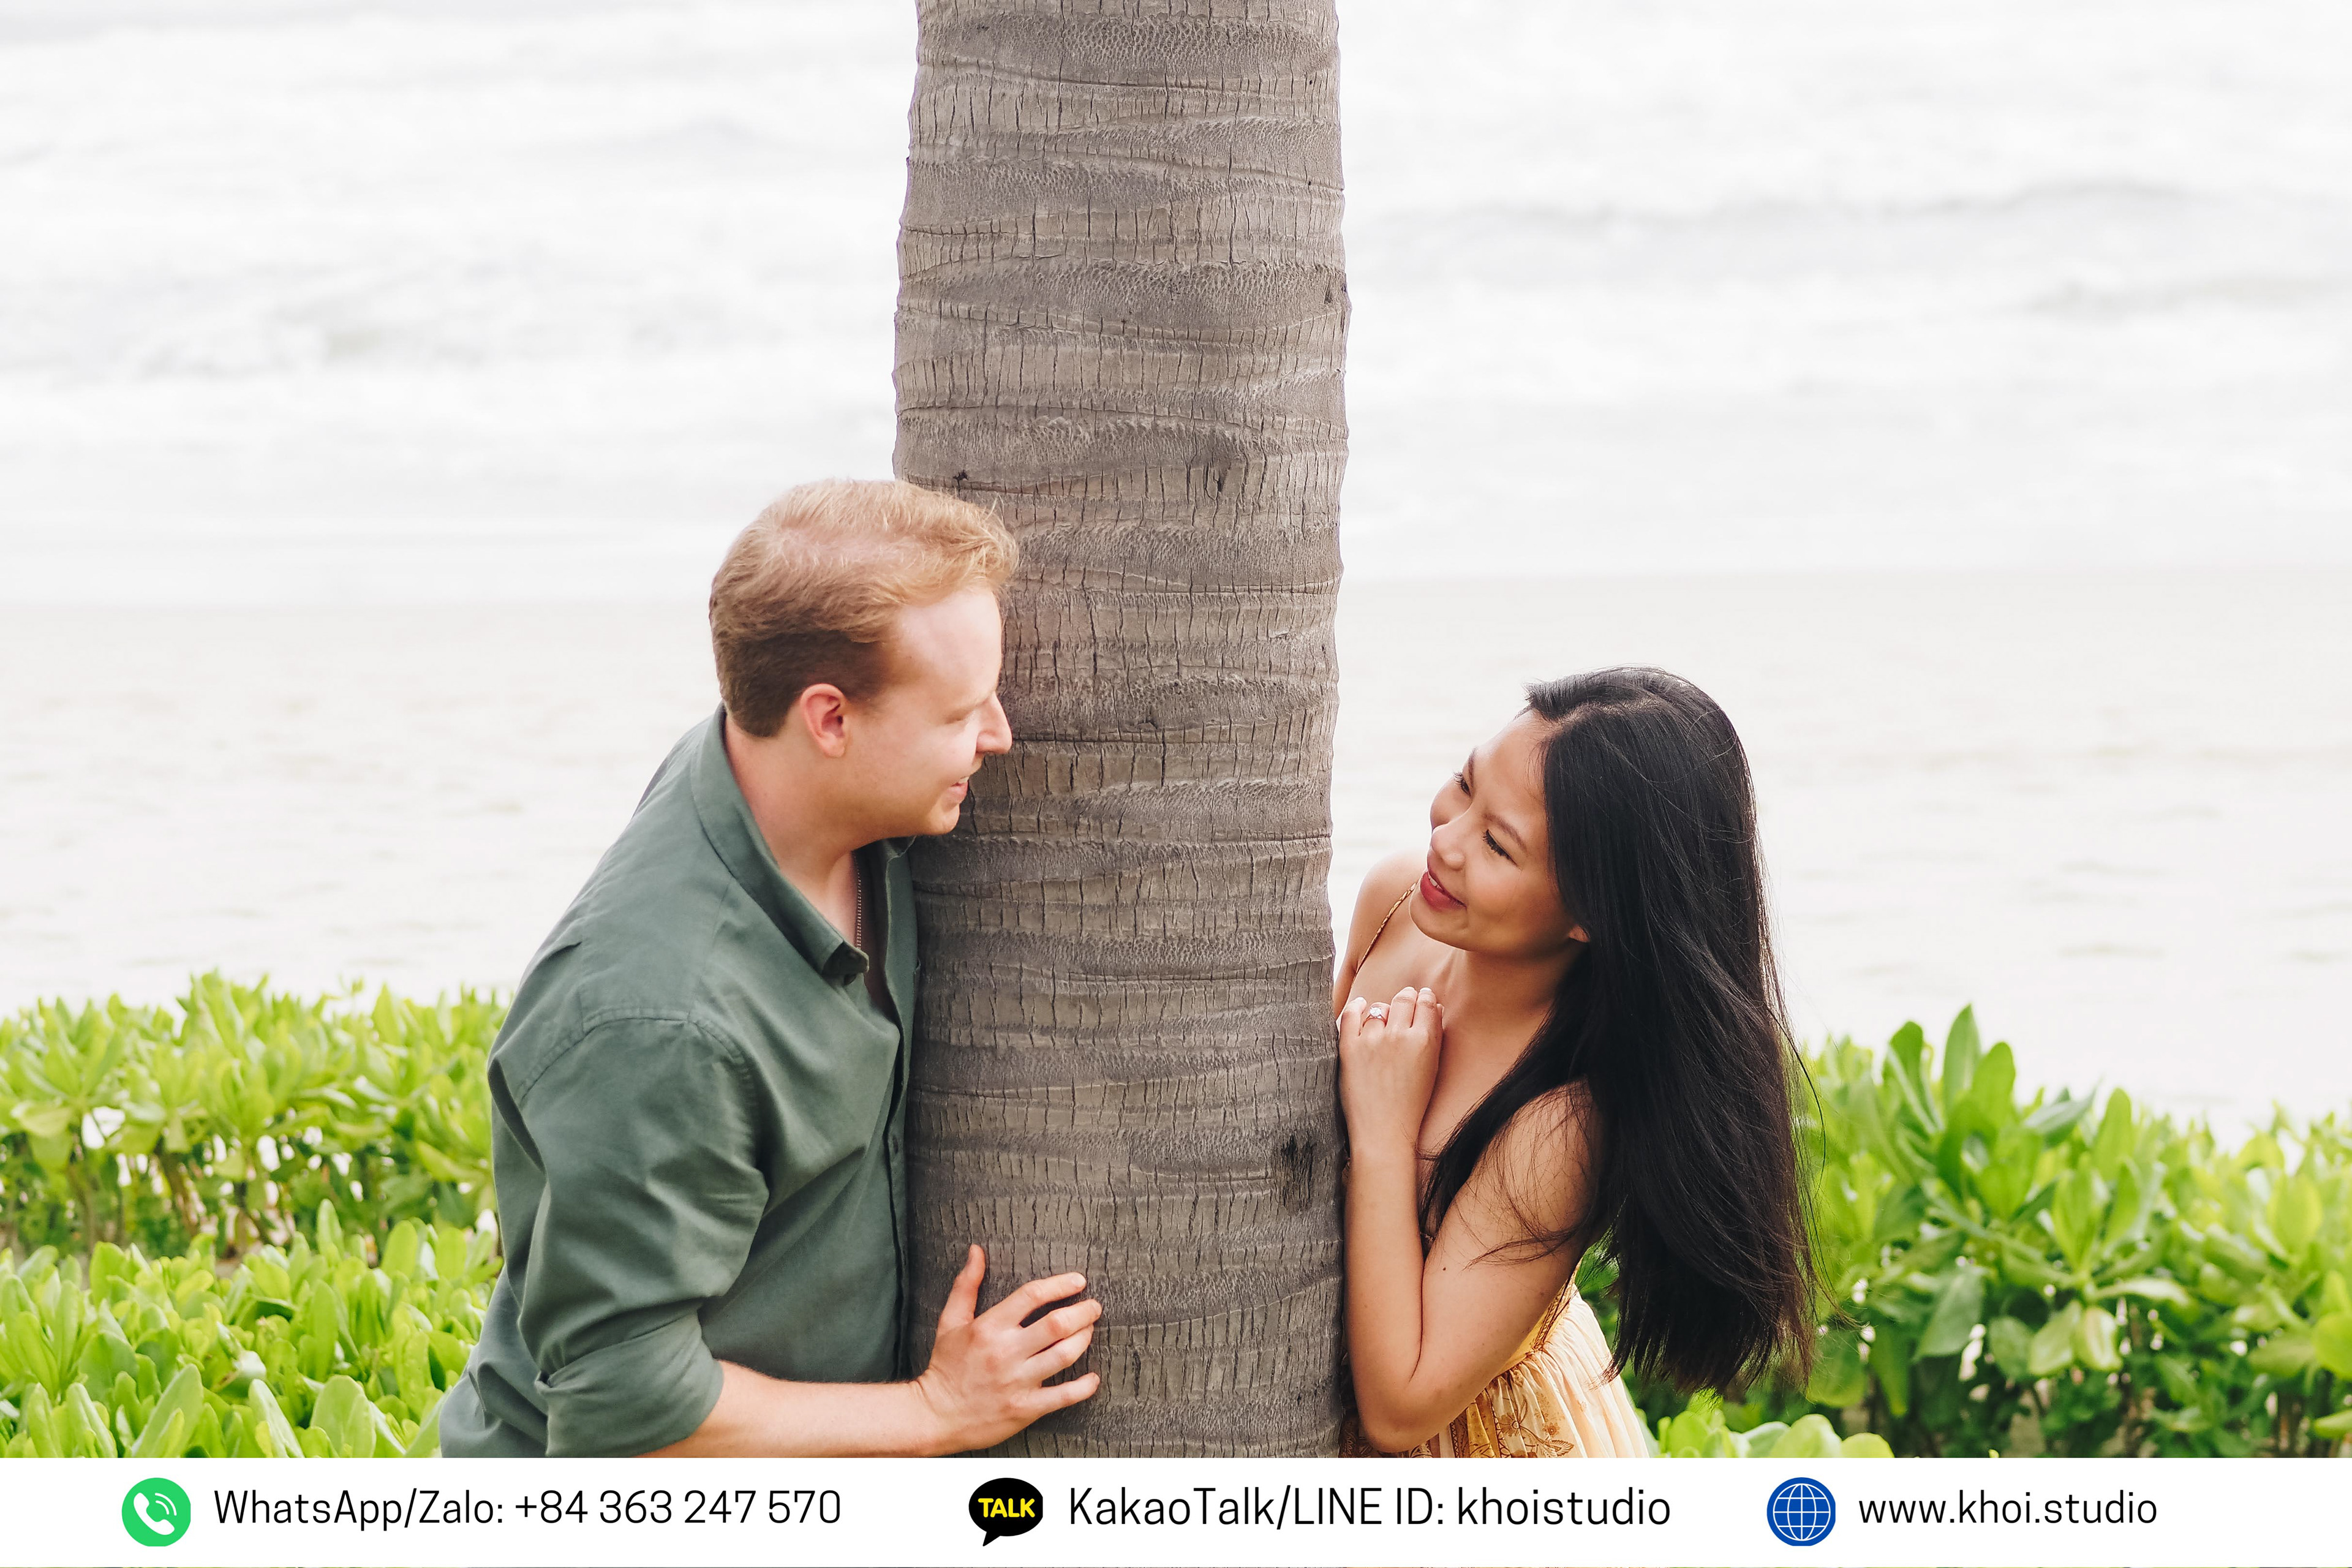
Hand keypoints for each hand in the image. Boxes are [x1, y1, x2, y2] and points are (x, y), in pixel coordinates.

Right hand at [912, 1245, 1100, 1452]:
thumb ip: (966, 1284)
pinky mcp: (1025, 1408)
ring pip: (1064, 1354)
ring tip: (1090, 1330)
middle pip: (1056, 1324)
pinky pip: (1064, 1396)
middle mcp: (1006, 1352)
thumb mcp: (950, 1321)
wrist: (935, 1415)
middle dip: (1083, 1312)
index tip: (1078, 1281)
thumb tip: (977, 1250)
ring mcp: (1017, 1381)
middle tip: (1094, 1307)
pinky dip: (1084, 1387)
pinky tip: (1093, 1378)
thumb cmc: (945, 1365)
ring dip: (1084, 1339)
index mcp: (989, 1327)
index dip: (1059, 1285)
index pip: (1031, 1296)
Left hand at [1338, 986, 1442, 1160]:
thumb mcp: (1431, 1069)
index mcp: (1424, 1041)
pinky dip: (1356, 1007)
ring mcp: (1372, 1040)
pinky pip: (1350, 1014)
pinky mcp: (1349, 1047)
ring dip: (1382, 1009)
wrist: (1382, 1131)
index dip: (1425, 998)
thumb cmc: (1411, 1104)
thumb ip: (1434, 1036)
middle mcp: (1399, 1035)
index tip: (1422, 997)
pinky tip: (1360, 1006)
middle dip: (1407, 997)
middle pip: (1403, 1000)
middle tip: (1406, 999)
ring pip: (1378, 1007)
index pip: (1426, 1004)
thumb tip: (1434, 1007)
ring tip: (1383, 1015)